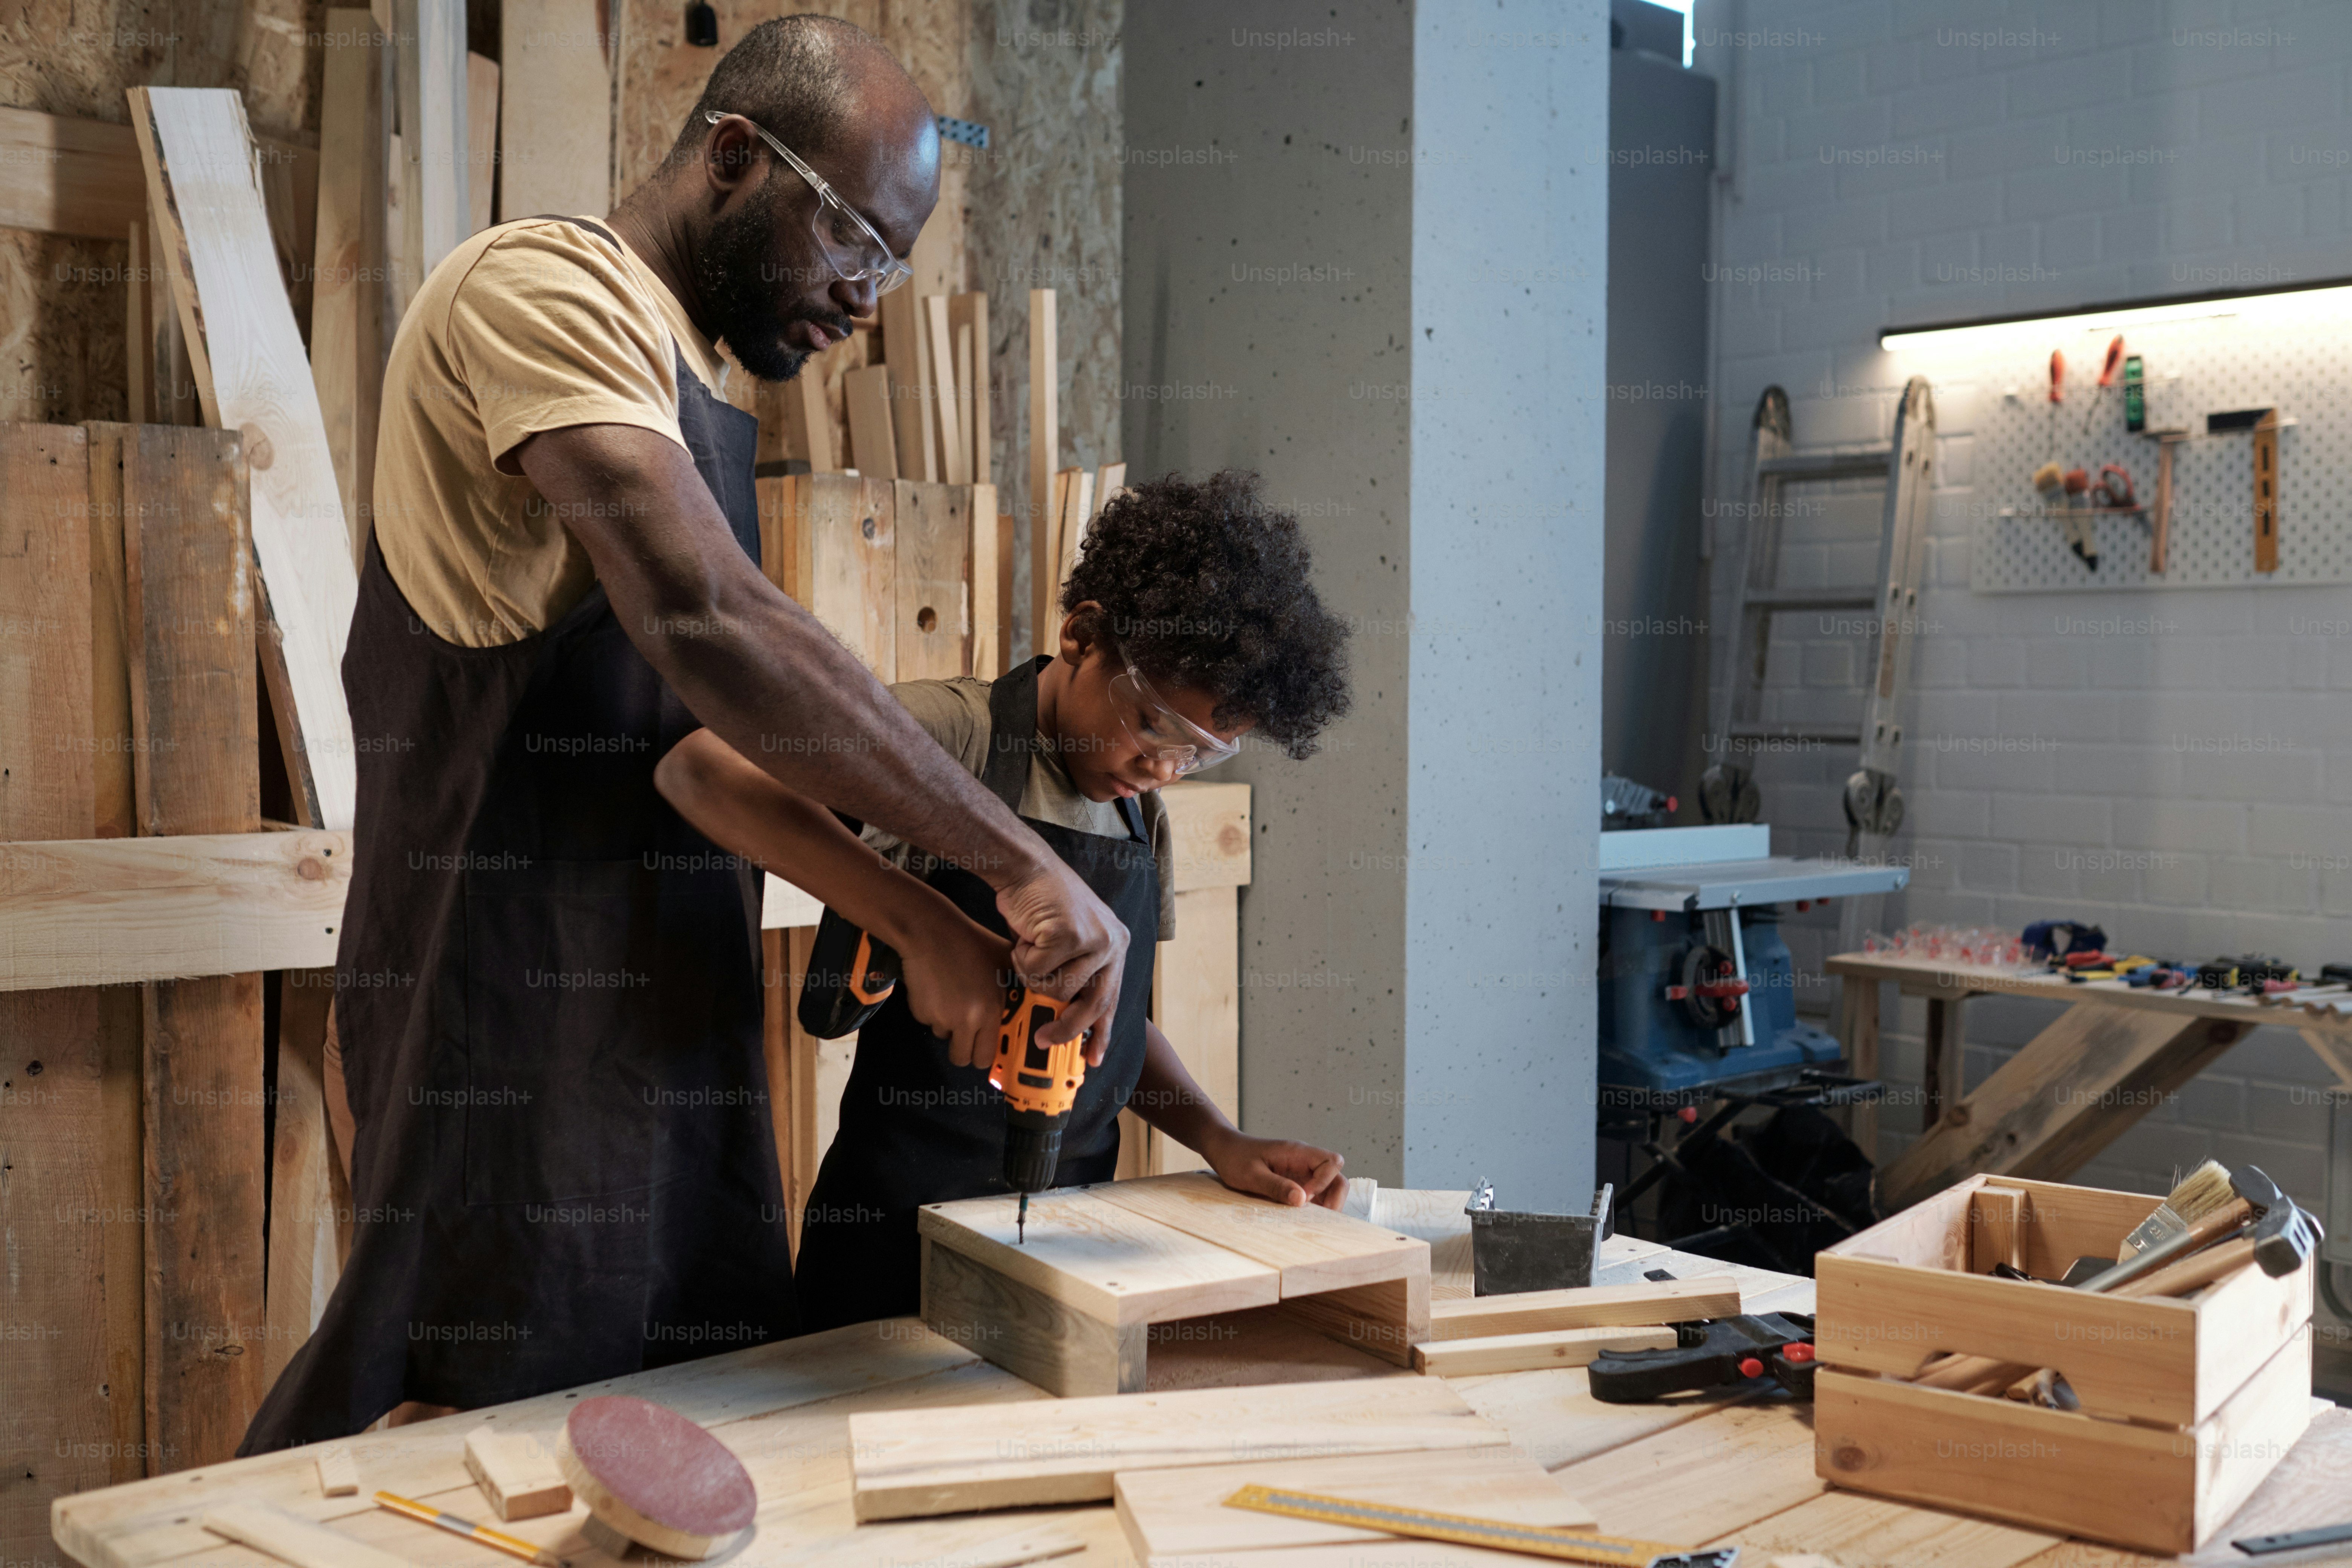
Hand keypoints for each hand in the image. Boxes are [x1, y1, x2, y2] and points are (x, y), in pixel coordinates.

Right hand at [893, 904, 1017, 1069]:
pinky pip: (929, 1022)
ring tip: (953, 999)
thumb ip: (1017, 983)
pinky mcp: (920, 1012)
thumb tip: (1031, 996)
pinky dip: (933, 1013)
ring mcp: (940, 1018)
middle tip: (967, 1033)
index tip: (986, 1048)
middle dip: (965, 1049)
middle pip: (962, 1059)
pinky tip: (939, 990)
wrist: (931, 932)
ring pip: (945, 1037)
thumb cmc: (969, 942)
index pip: (987, 1056)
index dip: (986, 1055)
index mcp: (989, 1010)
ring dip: (949, 1027)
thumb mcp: (1004, 960)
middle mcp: (965, 1020)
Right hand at [994, 857, 1126, 1062]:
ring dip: (1033, 976)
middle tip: (1043, 1039)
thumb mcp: (1069, 943)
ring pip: (1059, 990)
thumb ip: (1075, 975)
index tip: (1092, 1058)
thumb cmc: (1041, 906)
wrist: (1026, 867)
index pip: (1112, 999)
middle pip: (1092, 1004)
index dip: (1101, 1032)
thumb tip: (1066, 1018)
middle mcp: (1112, 942)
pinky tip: (1024, 937)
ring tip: (1029, 951)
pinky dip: (1022, 958)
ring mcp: (1094, 938)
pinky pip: (1038, 971)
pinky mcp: (1071, 935)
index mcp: (1115, 945)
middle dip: (1065, 1028)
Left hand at [1202, 1128, 1346, 1208]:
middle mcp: (1304, 1161)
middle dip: (1333, 1197)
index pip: (1332, 1162)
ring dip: (1325, 1204)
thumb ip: (1276, 1186)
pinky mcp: (1296, 1182)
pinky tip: (1301, 1218)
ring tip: (1309, 1219)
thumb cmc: (1235, 1158)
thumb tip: (1302, 1200)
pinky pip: (1315, 1194)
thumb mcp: (1251, 1175)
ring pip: (1329, 1186)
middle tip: (1315, 1215)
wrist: (1224, 1150)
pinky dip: (1314, 1207)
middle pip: (1337, 1176)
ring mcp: (1302, 1172)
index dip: (1323, 1183)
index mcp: (1297, 1152)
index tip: (1303, 1198)